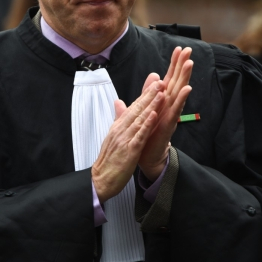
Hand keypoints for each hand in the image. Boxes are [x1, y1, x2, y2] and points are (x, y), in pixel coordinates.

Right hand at [92, 80, 164, 202]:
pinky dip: (146, 125)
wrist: (101, 179)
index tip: (155, 84)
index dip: (144, 95)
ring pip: (139, 119)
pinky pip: (139, 135)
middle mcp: (121, 129)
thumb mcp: (113, 136)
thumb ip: (118, 119)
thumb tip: (119, 102)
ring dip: (151, 105)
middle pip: (137, 109)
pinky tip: (153, 115)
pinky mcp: (129, 151)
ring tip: (160, 93)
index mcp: (118, 126)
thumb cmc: (109, 160)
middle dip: (149, 95)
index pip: (133, 107)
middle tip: (160, 82)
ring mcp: (125, 139)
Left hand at [138, 47, 192, 181]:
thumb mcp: (145, 108)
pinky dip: (181, 99)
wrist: (147, 156)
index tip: (179, 48)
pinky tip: (187, 88)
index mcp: (162, 100)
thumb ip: (147, 93)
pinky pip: (176, 110)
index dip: (174, 64)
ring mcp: (170, 114)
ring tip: (189, 63)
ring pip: (178, 92)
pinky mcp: (169, 124)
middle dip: (182, 65)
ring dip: (184, 78)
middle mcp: (168, 105)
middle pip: (176, 81)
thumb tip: (152, 75)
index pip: (169, 78)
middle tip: (188, 49)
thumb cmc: (147, 133)